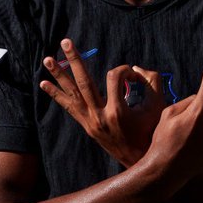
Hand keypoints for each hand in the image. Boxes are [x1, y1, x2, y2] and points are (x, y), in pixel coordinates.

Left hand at [40, 39, 167, 166]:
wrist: (140, 160)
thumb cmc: (151, 132)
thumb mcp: (159, 106)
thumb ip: (153, 81)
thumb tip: (135, 68)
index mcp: (118, 112)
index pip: (114, 78)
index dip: (125, 70)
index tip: (135, 76)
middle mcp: (100, 117)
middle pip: (84, 82)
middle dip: (74, 60)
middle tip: (65, 41)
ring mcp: (90, 122)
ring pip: (72, 94)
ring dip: (59, 76)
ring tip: (47, 59)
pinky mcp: (87, 126)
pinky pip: (69, 108)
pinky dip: (57, 95)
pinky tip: (44, 84)